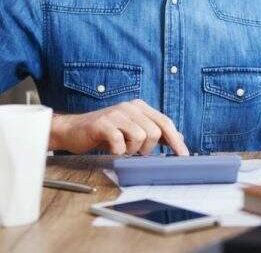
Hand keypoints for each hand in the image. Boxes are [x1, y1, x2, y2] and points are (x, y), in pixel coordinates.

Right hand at [49, 100, 188, 155]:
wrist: (73, 130)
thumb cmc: (105, 132)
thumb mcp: (132, 130)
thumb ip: (153, 132)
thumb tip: (178, 137)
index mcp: (140, 107)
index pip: (165, 122)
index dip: (176, 140)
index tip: (184, 156)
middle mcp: (130, 107)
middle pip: (155, 131)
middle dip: (148, 148)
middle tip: (134, 151)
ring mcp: (117, 114)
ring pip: (141, 137)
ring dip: (132, 150)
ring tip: (122, 148)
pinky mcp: (103, 124)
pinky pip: (120, 143)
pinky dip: (118, 152)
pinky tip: (112, 149)